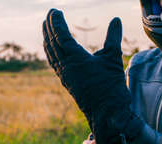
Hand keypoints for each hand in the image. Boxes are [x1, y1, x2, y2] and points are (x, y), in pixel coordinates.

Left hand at [43, 9, 141, 143]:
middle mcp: (66, 67)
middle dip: (49, 28)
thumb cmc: (111, 87)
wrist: (107, 113)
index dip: (57, 23)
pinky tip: (53, 52)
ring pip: (51, 55)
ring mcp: (65, 76)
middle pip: (52, 44)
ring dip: (47, 40)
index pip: (61, 36)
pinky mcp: (67, 83)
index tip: (54, 12)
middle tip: (48, 15)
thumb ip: (113, 37)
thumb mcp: (113, 59)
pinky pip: (55, 64)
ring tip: (46, 29)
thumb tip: (115, 19)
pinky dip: (52, 54)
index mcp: (75, 59)